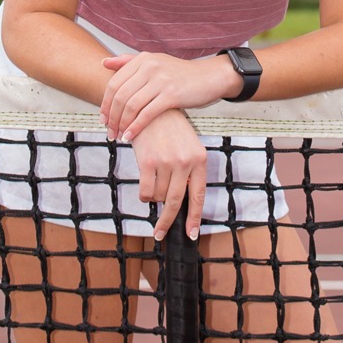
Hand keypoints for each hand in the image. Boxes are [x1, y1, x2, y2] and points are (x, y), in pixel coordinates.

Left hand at [100, 50, 233, 142]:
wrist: (209, 77)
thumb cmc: (180, 74)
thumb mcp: (154, 62)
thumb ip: (129, 61)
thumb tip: (103, 63)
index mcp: (142, 59)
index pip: (114, 83)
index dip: (105, 104)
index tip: (103, 119)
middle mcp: (149, 67)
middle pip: (120, 96)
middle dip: (111, 117)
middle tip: (109, 131)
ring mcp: (160, 80)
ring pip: (131, 106)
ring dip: (121, 124)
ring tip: (118, 135)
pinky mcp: (172, 95)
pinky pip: (147, 114)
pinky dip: (135, 127)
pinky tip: (130, 136)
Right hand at [129, 109, 207, 240]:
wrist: (151, 108)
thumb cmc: (170, 130)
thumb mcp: (187, 147)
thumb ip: (187, 172)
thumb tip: (179, 201)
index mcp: (199, 159)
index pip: (198, 196)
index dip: (194, 218)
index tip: (191, 234)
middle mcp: (185, 162)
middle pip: (176, 202)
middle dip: (167, 222)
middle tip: (160, 234)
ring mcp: (167, 162)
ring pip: (158, 196)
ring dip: (153, 196)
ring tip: (152, 181)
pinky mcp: (148, 162)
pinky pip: (145, 191)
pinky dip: (143, 194)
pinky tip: (144, 184)